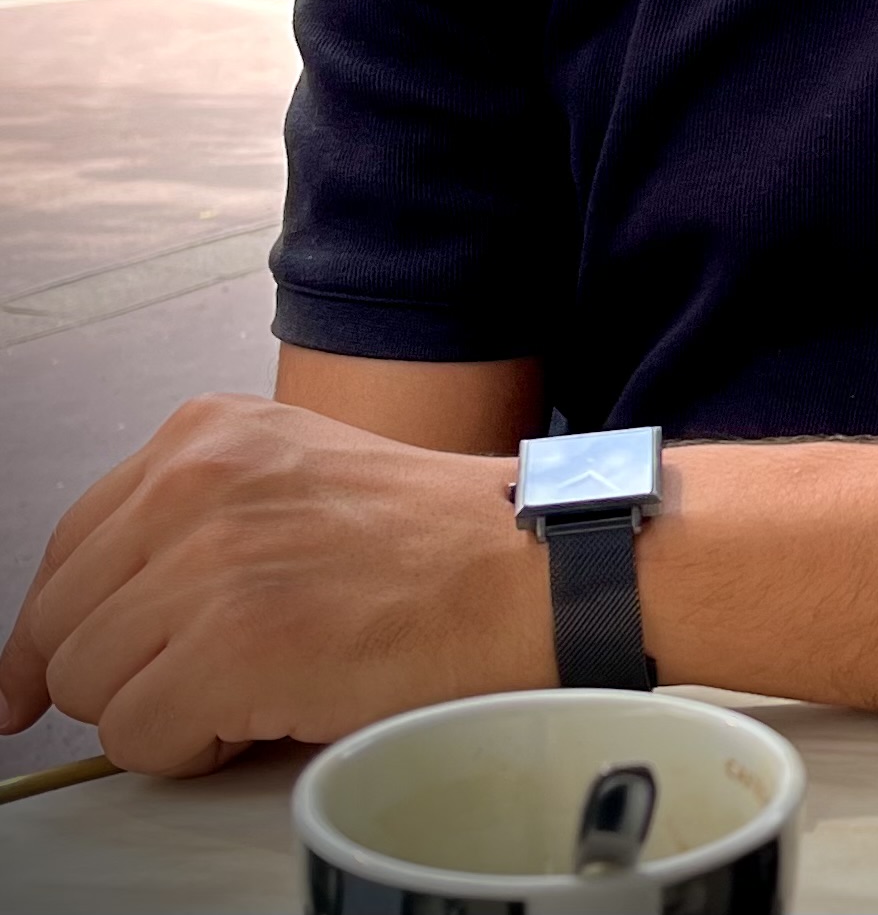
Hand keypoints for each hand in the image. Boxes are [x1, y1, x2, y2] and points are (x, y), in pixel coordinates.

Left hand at [0, 394, 551, 773]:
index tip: (33, 686)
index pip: (66, 548)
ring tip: (251, 687)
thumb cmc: (428, 537)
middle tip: (197, 686)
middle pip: (59, 627)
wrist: (523, 565)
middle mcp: (193, 480)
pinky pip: (136, 740)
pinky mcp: (230, 643)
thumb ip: (195, 518)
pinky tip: (267, 711)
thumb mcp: (293, 474)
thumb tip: (96, 618)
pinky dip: (193, 751)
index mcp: (204, 432)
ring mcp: (208, 559)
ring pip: (88, 690)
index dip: (52, 632)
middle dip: (114, 677)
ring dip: (160, 712)